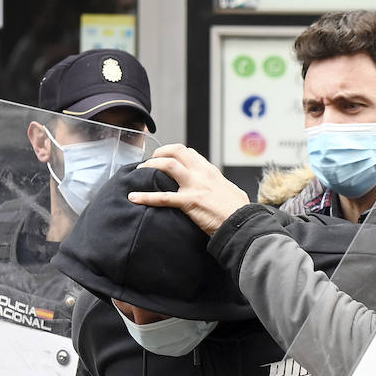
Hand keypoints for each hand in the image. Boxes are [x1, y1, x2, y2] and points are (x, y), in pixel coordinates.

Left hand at [127, 144, 250, 235]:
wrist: (241, 223)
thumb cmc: (239, 212)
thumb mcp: (233, 192)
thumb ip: (223, 188)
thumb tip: (224, 191)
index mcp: (211, 172)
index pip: (190, 154)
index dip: (175, 153)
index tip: (166, 158)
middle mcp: (201, 174)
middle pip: (177, 151)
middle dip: (160, 152)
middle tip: (150, 160)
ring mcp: (195, 186)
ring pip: (168, 165)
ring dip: (151, 165)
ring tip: (139, 170)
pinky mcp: (189, 201)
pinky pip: (162, 197)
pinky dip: (145, 197)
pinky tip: (134, 197)